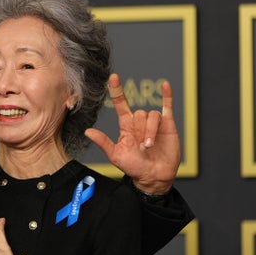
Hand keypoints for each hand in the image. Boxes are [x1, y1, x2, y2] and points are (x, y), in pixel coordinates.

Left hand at [85, 73, 179, 194]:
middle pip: (140, 113)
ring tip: (150, 146)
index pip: (121, 104)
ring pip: (152, 115)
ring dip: (151, 130)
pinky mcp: (168, 125)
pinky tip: (165, 85)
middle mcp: (139, 123)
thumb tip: (88, 131)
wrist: (154, 176)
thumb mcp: (116, 155)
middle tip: (142, 146)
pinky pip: (167, 106)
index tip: (113, 78)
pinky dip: (167, 95)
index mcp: (126, 127)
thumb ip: (103, 142)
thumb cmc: (134, 167)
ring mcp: (154, 123)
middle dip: (141, 130)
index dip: (117, 91)